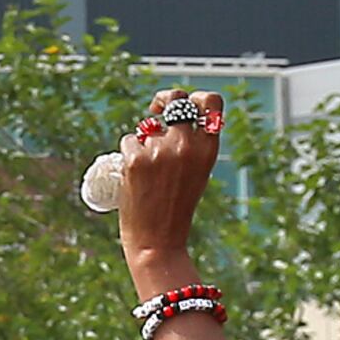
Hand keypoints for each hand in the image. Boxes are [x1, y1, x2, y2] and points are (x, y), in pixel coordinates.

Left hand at [115, 90, 224, 273]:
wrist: (158, 242)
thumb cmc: (175, 210)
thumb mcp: (196, 173)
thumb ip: (192, 147)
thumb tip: (175, 121)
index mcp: (208, 148)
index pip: (212, 102)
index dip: (196, 96)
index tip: (180, 108)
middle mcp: (188, 144)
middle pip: (176, 99)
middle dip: (163, 99)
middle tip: (153, 111)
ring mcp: (161, 150)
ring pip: (146, 127)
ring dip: (142, 141)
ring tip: (146, 172)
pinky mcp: (136, 159)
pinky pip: (128, 142)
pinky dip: (127, 155)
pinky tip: (132, 177)